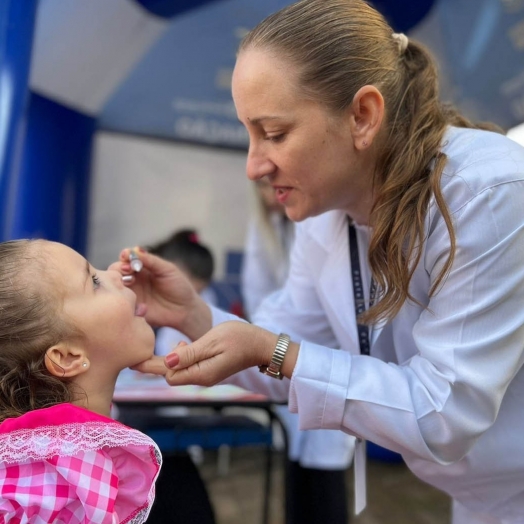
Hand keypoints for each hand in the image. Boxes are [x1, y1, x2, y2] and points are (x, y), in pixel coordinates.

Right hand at [109, 247, 211, 339]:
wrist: (186, 310)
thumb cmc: (179, 287)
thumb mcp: (167, 270)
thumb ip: (151, 261)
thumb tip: (135, 250)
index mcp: (142, 267)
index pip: (127, 258)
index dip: (125, 256)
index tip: (126, 256)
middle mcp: (134, 279)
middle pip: (117, 270)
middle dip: (119, 267)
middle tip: (127, 270)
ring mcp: (131, 293)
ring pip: (115, 285)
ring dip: (118, 281)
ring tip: (129, 281)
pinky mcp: (131, 307)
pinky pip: (120, 302)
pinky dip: (121, 297)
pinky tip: (129, 297)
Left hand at [138, 321, 277, 386]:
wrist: (261, 345)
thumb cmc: (240, 338)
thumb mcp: (213, 341)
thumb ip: (189, 352)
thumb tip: (167, 360)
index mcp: (200, 373)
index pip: (168, 374)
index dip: (151, 366)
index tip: (133, 359)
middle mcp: (201, 378)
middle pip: (170, 374)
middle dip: (160, 362)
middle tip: (158, 343)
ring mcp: (205, 375)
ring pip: (178, 370)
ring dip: (172, 358)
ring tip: (179, 341)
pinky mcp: (208, 370)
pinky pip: (187, 367)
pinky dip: (181, 357)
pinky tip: (185, 345)